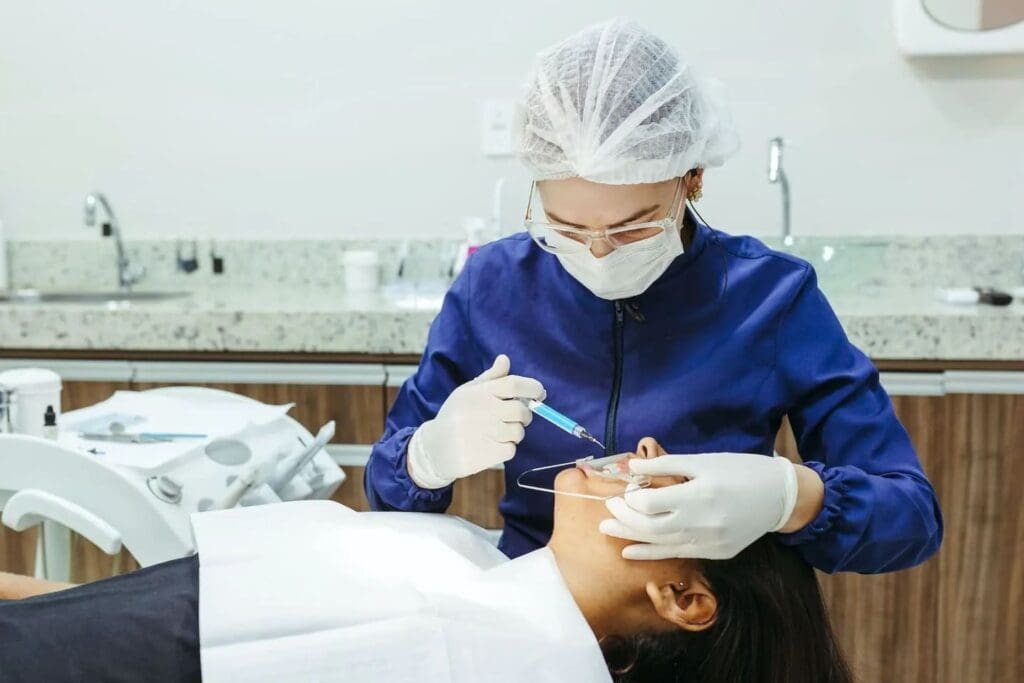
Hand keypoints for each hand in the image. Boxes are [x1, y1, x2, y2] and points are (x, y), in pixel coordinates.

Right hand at [407, 354, 544, 488]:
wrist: (434, 448)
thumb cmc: (455, 415)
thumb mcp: (467, 392)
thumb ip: (490, 378)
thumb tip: (505, 359)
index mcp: (479, 393)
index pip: (513, 384)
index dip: (532, 388)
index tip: (539, 394)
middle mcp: (481, 411)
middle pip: (520, 411)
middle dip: (525, 415)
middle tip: (517, 418)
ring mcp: (482, 434)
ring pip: (518, 432)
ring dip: (514, 433)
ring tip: (499, 432)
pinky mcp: (483, 454)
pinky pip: (510, 450)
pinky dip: (506, 449)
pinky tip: (491, 445)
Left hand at [599, 453, 799, 559]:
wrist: (780, 496)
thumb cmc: (740, 470)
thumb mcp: (703, 461)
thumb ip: (666, 465)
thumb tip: (632, 466)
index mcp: (700, 494)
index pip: (651, 503)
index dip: (632, 499)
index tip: (626, 491)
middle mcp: (703, 522)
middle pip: (651, 526)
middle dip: (625, 519)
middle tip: (607, 511)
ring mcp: (710, 542)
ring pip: (661, 544)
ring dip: (631, 538)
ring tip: (608, 532)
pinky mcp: (716, 553)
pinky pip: (678, 554)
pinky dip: (652, 553)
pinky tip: (631, 551)